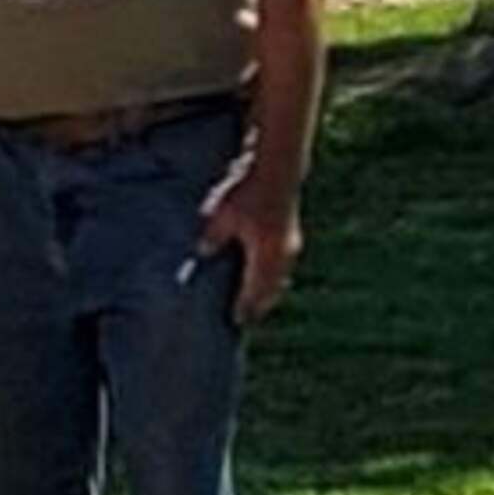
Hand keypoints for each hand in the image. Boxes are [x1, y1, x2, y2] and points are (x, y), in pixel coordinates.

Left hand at [199, 154, 302, 323]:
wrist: (278, 172)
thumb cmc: (247, 192)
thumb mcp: (222, 214)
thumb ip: (213, 237)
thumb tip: (202, 255)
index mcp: (264, 255)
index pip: (255, 291)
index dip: (245, 307)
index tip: (236, 322)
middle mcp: (282, 256)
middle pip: (270, 291)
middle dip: (258, 306)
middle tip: (246, 321)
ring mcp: (290, 247)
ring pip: (279, 280)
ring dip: (268, 293)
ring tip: (256, 305)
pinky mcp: (291, 238)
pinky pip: (282, 267)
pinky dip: (273, 278)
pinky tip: (266, 279)